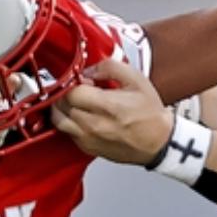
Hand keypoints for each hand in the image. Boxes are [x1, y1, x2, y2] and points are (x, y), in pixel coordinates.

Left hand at [52, 60, 173, 165]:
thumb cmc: (150, 114)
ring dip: (62, 108)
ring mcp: (89, 139)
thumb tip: (89, 70)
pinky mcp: (87, 148)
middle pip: (61, 105)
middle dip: (67, 94)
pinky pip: (66, 132)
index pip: (71, 92)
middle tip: (79, 90)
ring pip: (58, 120)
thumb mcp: (136, 80)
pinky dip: (69, 122)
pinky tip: (82, 116)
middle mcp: (94, 125)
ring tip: (76, 102)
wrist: (158, 142)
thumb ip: (110, 67)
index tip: (83, 81)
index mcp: (107, 106)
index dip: (73, 82)